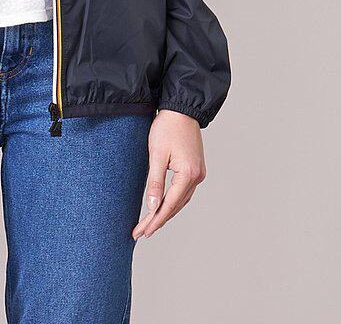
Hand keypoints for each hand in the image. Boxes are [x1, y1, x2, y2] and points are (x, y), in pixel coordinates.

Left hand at [132, 109, 205, 238]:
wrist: (181, 109)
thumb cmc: (167, 127)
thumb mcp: (157, 154)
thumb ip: (154, 182)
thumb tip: (151, 206)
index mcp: (188, 174)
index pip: (169, 205)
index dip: (155, 220)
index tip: (142, 232)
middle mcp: (197, 176)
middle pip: (176, 206)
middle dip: (158, 220)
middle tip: (141, 232)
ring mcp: (198, 173)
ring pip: (181, 200)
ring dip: (165, 212)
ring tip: (149, 224)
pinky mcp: (195, 168)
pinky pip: (183, 191)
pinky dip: (172, 201)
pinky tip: (162, 206)